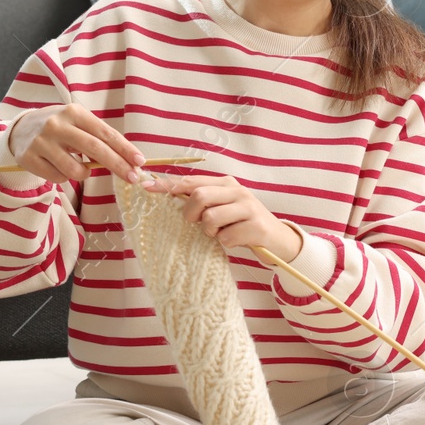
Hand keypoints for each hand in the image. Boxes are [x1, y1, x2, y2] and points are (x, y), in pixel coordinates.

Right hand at [7, 103, 145, 184]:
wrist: (21, 128)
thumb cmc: (61, 127)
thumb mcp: (79, 123)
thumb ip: (99, 138)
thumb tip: (129, 160)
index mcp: (74, 112)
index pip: (105, 132)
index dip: (125, 149)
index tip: (140, 161)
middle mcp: (56, 125)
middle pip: (95, 149)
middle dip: (117, 165)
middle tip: (132, 177)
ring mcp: (41, 142)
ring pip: (75, 169)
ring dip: (85, 173)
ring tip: (80, 167)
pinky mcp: (29, 158)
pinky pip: (58, 177)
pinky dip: (64, 177)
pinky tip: (58, 166)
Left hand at [141, 173, 303, 260]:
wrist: (278, 239)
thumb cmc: (243, 223)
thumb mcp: (225, 207)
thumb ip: (203, 200)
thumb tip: (168, 194)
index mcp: (227, 183)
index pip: (192, 181)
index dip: (168, 185)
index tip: (146, 187)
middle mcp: (238, 191)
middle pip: (199, 197)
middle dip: (191, 214)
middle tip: (196, 224)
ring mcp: (249, 208)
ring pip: (211, 218)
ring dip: (210, 232)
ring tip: (220, 233)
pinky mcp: (256, 227)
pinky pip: (226, 238)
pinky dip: (226, 243)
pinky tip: (235, 241)